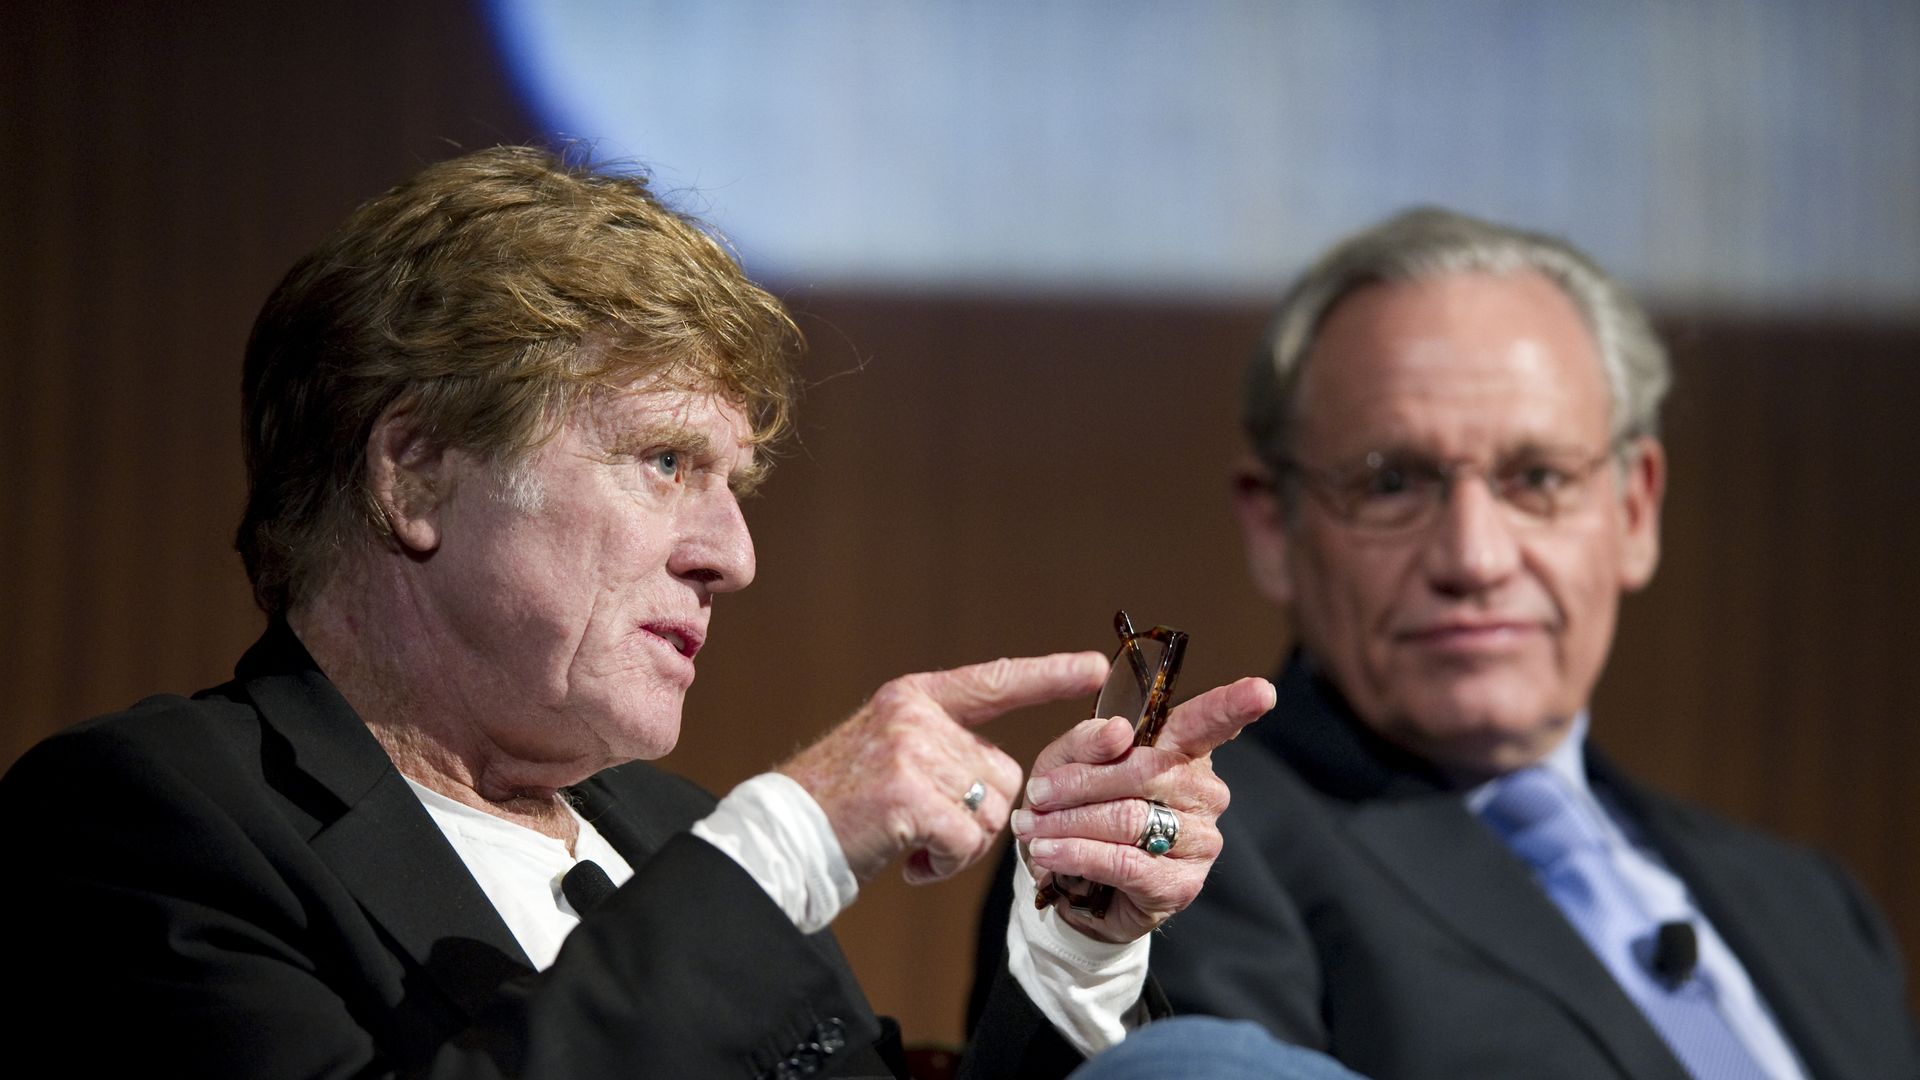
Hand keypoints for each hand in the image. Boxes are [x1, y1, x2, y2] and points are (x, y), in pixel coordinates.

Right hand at [778, 652, 1107, 883]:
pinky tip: (911, 865)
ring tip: (913, 846)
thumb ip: (944, 748)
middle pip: (1004, 773)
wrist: (781, 837)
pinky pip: (966, 841)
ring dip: (961, 845)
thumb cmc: (841, 806)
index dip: (1048, 674)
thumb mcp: (890, 752)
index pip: (995, 680)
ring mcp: (911, 751)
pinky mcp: (907, 796)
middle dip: (980, 817)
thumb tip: (1011, 780)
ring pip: (990, 811)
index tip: (1096, 667)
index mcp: (915, 697)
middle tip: (930, 832)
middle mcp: (916, 715)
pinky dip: (946, 866)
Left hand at [1013, 675, 1274, 942]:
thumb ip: (1088, 741)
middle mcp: (1203, 791)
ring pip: (1129, 818)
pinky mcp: (1180, 884)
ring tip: (1032, 828)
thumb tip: (1117, 732)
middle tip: (1037, 796)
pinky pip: (1123, 861)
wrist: (1073, 883)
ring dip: (1070, 822)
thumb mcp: (1067, 763)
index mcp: (1183, 750)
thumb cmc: (1078, 809)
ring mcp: (1199, 840)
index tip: (1261, 690)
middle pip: (1145, 772)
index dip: (1235, 705)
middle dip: (1081, 783)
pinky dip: (1077, 854)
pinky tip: (1049, 853)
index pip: (1211, 722)